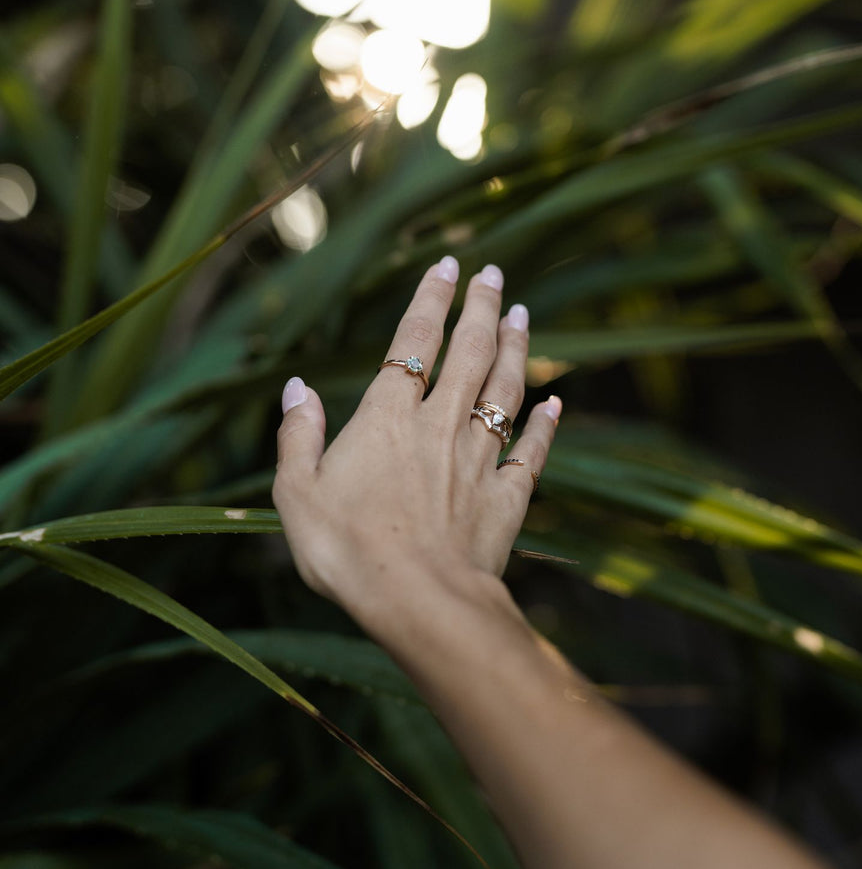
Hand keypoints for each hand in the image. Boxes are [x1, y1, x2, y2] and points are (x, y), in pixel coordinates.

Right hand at [272, 257, 560, 635]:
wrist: (418, 602)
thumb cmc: (347, 551)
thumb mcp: (296, 494)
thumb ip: (298, 436)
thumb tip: (296, 387)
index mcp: (387, 418)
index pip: (413, 340)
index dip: (431, 298)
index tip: (448, 265)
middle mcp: (439, 426)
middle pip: (470, 352)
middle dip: (483, 308)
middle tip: (495, 274)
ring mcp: (478, 461)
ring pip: (505, 390)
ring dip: (517, 349)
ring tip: (524, 315)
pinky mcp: (505, 499)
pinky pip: (531, 453)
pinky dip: (546, 426)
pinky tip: (557, 403)